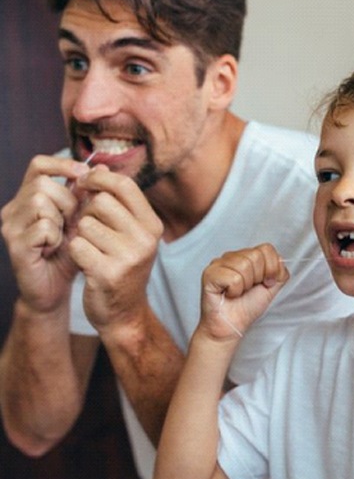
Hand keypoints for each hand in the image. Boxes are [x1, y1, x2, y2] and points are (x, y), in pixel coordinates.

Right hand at [0, 155, 89, 311]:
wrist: (55, 289)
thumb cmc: (69, 253)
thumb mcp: (82, 220)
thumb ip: (87, 196)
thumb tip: (102, 168)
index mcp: (29, 197)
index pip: (39, 165)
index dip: (62, 165)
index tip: (84, 174)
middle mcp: (14, 208)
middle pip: (43, 183)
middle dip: (67, 201)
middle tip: (73, 222)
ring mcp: (11, 226)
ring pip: (40, 201)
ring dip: (61, 219)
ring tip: (63, 236)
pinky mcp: (15, 245)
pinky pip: (42, 227)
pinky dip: (55, 237)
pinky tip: (55, 248)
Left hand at [67, 165, 163, 333]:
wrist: (124, 313)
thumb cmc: (122, 266)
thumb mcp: (130, 233)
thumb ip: (117, 202)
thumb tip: (97, 165)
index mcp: (152, 225)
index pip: (125, 185)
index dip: (100, 178)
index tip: (85, 182)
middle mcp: (145, 239)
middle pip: (102, 201)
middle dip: (88, 211)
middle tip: (90, 228)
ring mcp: (129, 257)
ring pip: (86, 223)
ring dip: (81, 235)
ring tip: (91, 249)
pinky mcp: (108, 273)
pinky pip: (77, 245)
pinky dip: (76, 252)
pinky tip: (87, 264)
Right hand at [199, 244, 288, 341]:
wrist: (231, 328)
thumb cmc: (247, 308)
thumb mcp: (271, 288)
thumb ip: (279, 272)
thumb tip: (280, 260)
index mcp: (246, 256)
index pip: (266, 248)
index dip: (271, 268)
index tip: (265, 283)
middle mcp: (231, 256)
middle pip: (256, 256)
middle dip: (257, 278)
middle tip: (248, 290)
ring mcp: (218, 263)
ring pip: (244, 265)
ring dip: (245, 285)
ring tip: (237, 292)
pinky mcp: (209, 274)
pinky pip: (233, 278)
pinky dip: (235, 291)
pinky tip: (228, 295)